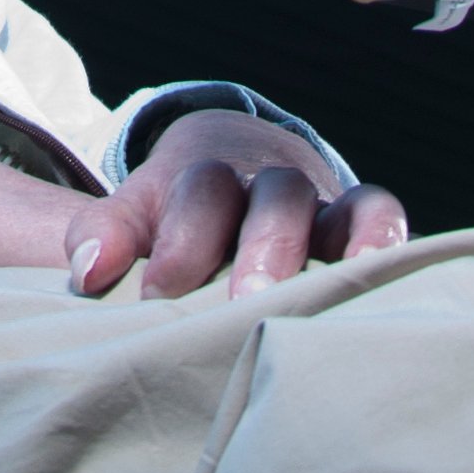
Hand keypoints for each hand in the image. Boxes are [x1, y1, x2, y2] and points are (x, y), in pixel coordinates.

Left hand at [60, 109, 410, 299]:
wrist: (239, 167)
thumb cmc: (180, 217)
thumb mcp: (139, 216)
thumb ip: (105, 236)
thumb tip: (87, 273)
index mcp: (206, 180)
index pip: (199, 193)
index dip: (179, 242)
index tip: (154, 296)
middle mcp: (267, 185)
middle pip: (271, 199)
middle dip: (259, 251)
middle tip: (246, 304)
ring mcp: (319, 205)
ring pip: (336, 208)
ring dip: (331, 251)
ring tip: (320, 298)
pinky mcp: (360, 226)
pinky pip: (382, 218)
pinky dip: (386, 241)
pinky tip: (378, 276)